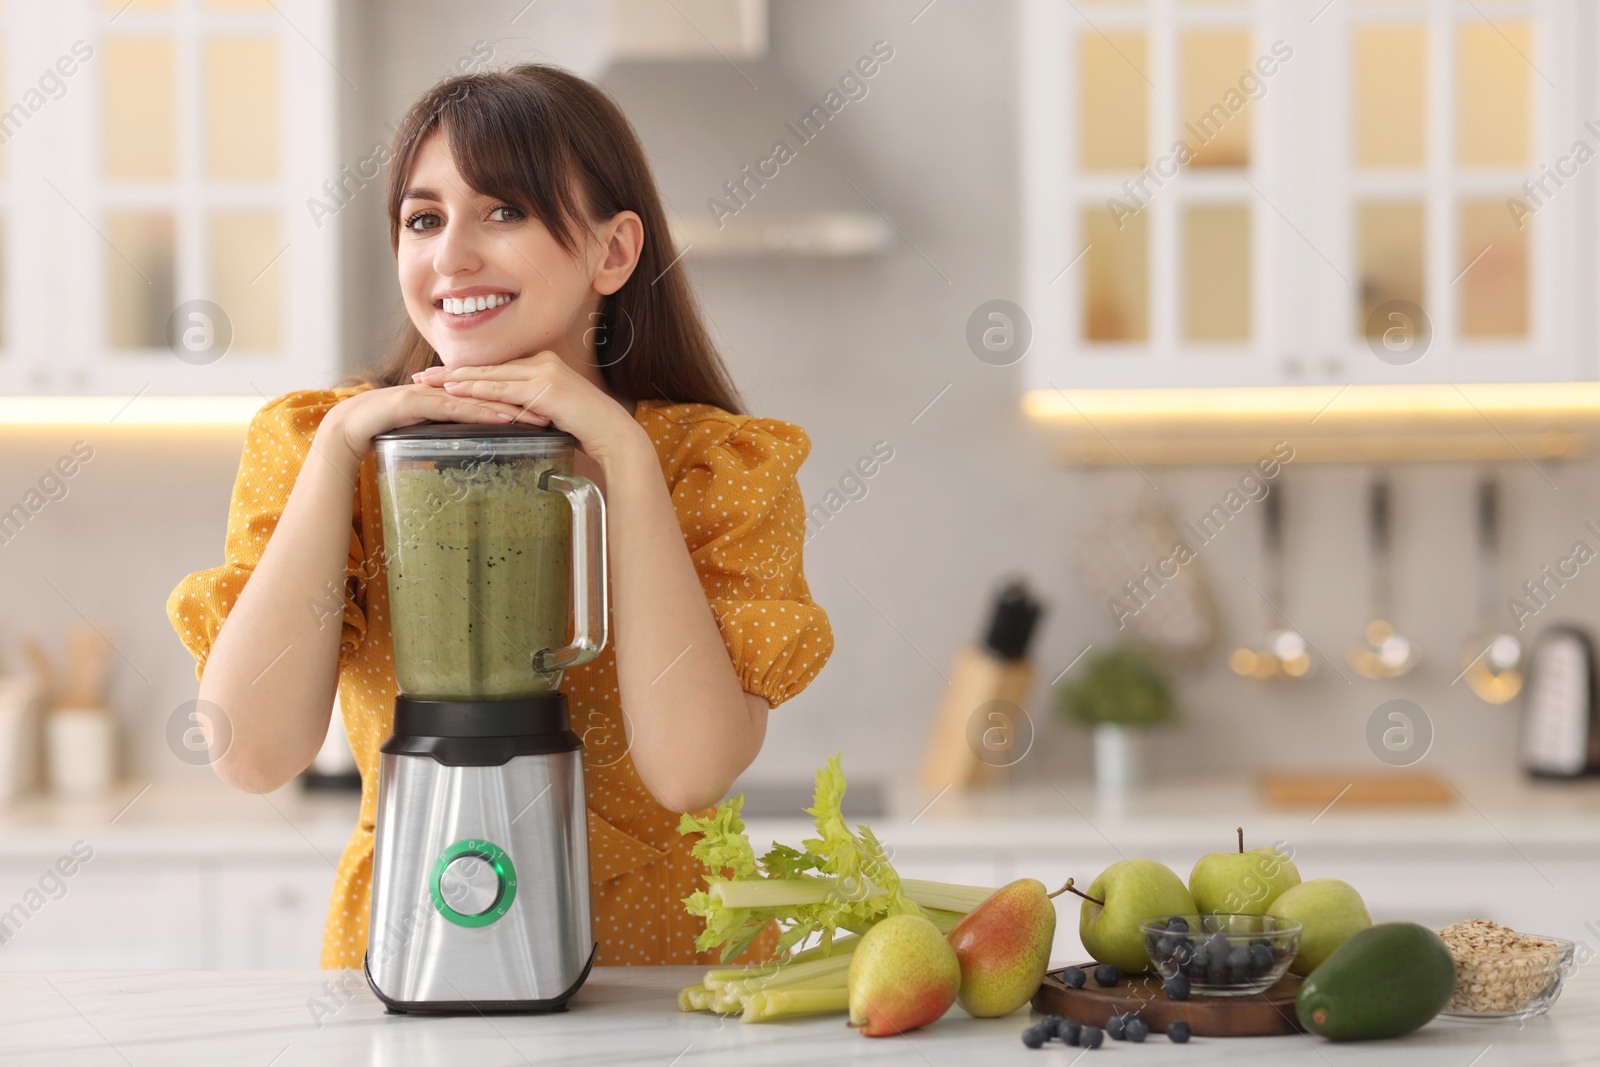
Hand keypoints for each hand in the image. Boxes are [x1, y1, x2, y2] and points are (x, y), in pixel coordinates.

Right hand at [318, 382, 532, 468]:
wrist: (349, 427)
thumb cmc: (389, 430)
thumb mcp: (430, 431)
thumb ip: (451, 432)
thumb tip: (474, 447)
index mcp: (450, 394)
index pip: (492, 394)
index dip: (522, 400)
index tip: (551, 410)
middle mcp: (444, 388)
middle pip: (491, 392)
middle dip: (524, 401)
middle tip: (556, 411)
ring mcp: (431, 392)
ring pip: (477, 398)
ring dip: (509, 407)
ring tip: (537, 417)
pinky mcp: (418, 402)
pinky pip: (454, 408)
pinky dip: (478, 413)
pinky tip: (499, 419)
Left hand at [412, 351, 647, 465]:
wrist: (612, 432)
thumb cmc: (587, 428)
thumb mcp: (553, 413)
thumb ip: (531, 408)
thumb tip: (510, 418)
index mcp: (543, 365)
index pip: (497, 368)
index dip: (467, 372)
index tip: (441, 377)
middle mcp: (541, 362)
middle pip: (488, 367)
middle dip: (452, 371)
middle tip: (422, 376)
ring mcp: (543, 372)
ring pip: (491, 375)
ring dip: (457, 379)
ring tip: (428, 382)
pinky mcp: (544, 388)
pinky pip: (503, 389)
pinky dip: (477, 389)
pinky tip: (455, 390)